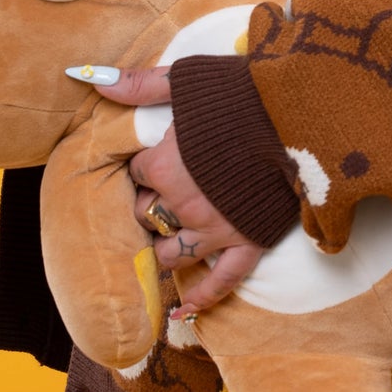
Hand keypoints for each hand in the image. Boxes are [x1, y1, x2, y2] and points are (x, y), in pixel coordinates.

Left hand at [95, 66, 266, 319]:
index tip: (158, 154)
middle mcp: (184, 203)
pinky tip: (183, 313)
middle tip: (165, 189)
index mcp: (165, 165)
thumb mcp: (186, 79)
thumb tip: (90, 78)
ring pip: (171, 252)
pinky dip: (201, 298)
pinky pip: (220, 282)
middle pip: (148, 214)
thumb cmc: (242, 92)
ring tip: (166, 238)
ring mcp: (215, 229)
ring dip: (164, 246)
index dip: (146, 162)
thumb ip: (139, 84)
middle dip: (151, 202)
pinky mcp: (247, 242)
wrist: (301, 114)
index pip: (138, 171)